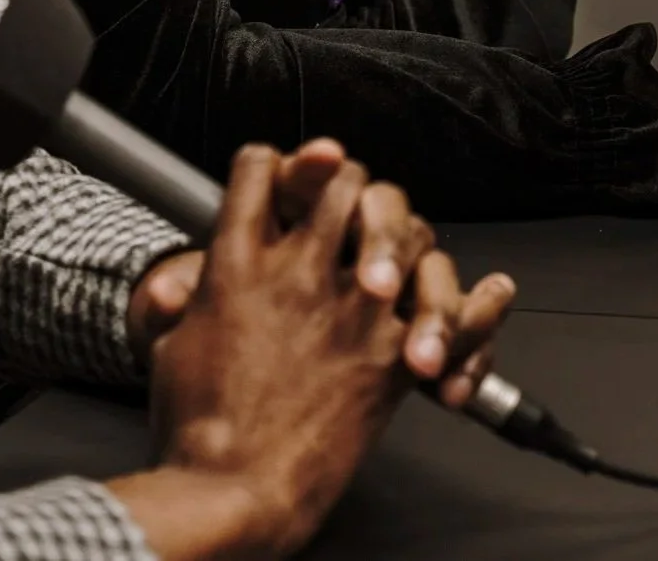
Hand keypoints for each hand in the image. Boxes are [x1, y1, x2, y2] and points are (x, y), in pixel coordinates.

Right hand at [120, 146, 448, 558]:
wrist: (231, 493)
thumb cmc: (199, 429)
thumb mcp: (168, 350)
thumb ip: (176, 300)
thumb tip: (164, 281)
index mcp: (237, 266)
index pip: (260, 172)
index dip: (276, 164)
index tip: (285, 172)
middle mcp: (301, 274)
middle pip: (344, 182)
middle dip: (349, 180)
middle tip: (349, 202)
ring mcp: (353, 308)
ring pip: (399, 226)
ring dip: (399, 231)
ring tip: (388, 248)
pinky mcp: (391, 353)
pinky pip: (452, 311)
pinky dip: (478, 305)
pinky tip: (494, 291)